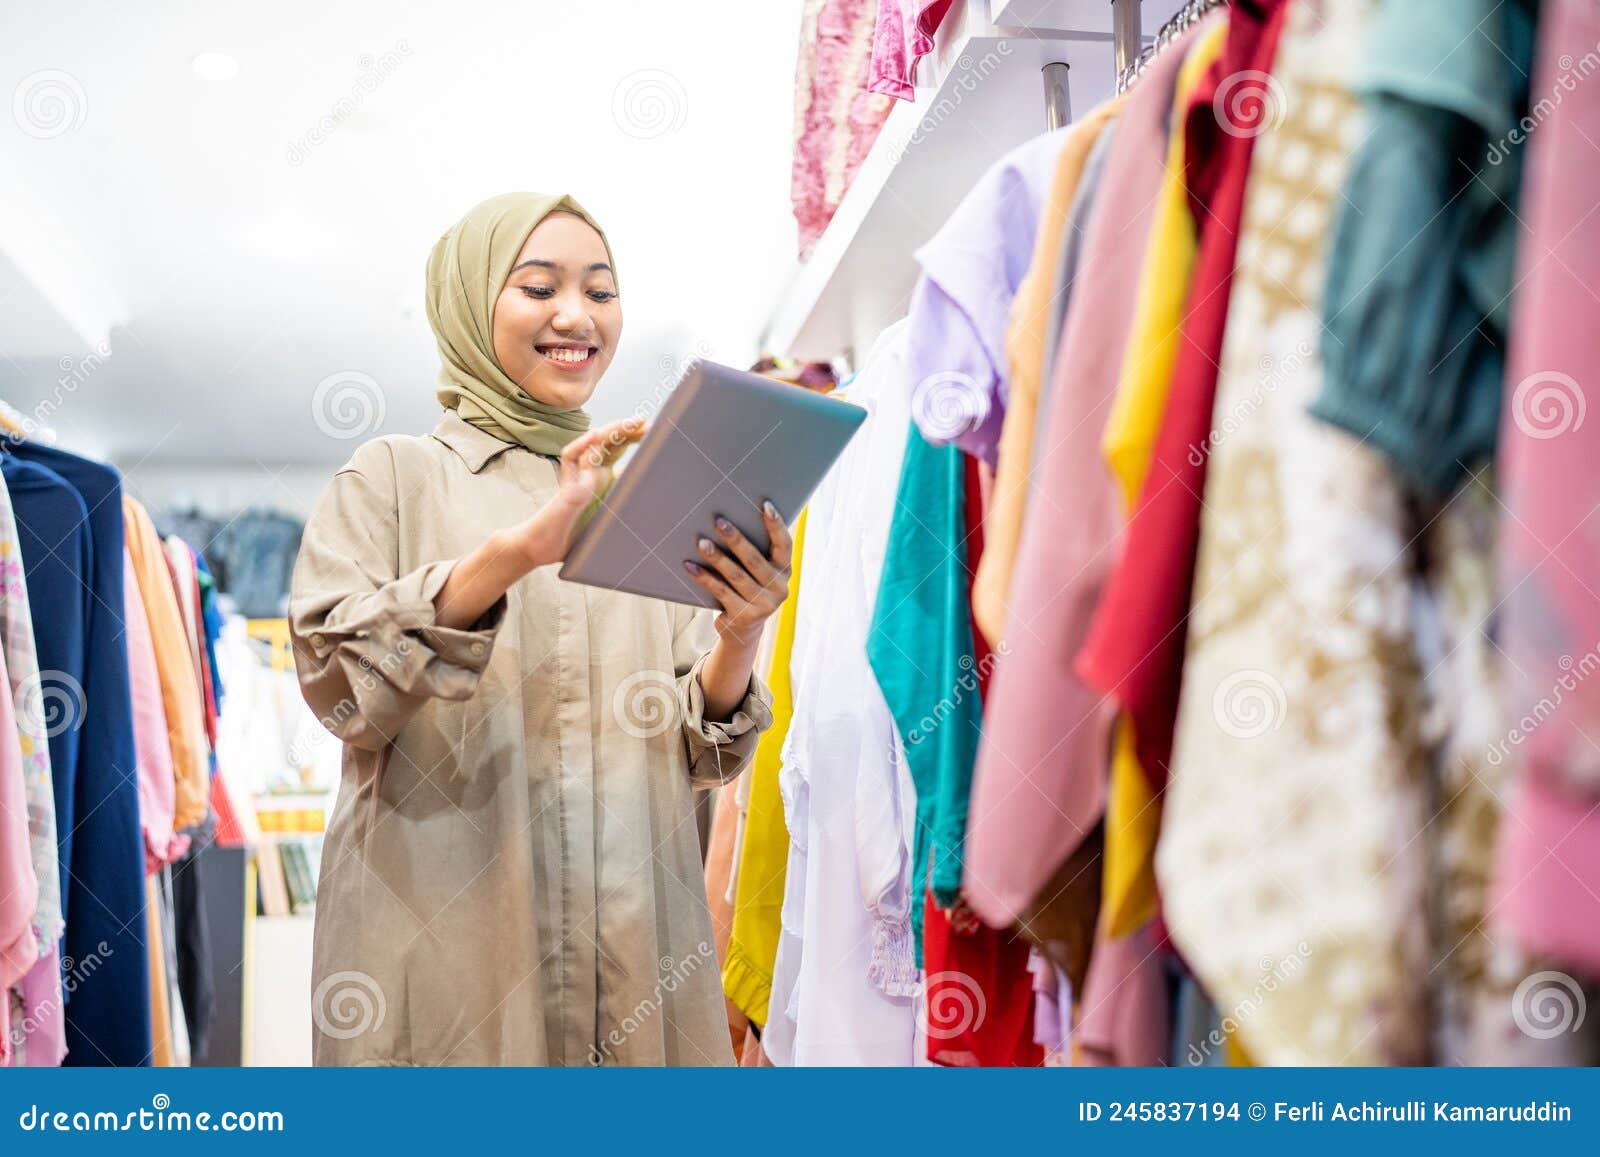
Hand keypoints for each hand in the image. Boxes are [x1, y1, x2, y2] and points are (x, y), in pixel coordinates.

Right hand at [508, 417, 647, 567]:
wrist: (544, 548)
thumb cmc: (576, 537)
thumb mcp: (610, 519)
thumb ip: (624, 505)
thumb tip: (656, 500)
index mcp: (602, 478)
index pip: (618, 449)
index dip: (633, 437)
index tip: (651, 429)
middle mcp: (590, 473)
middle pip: (608, 442)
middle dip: (626, 430)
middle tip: (645, 422)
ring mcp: (578, 477)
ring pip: (592, 445)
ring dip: (611, 432)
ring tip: (628, 424)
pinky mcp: (567, 487)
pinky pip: (571, 459)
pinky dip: (582, 446)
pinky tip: (594, 437)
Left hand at [683, 500, 792, 646]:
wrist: (743, 629)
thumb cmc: (748, 588)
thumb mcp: (759, 573)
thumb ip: (755, 552)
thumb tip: (729, 520)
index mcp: (784, 572)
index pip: (784, 545)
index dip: (776, 525)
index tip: (765, 505)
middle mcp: (778, 589)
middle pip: (754, 560)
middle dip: (736, 539)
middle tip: (719, 521)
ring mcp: (762, 605)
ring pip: (736, 576)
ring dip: (717, 558)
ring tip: (702, 543)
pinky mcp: (743, 616)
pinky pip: (720, 592)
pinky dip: (704, 578)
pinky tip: (690, 566)